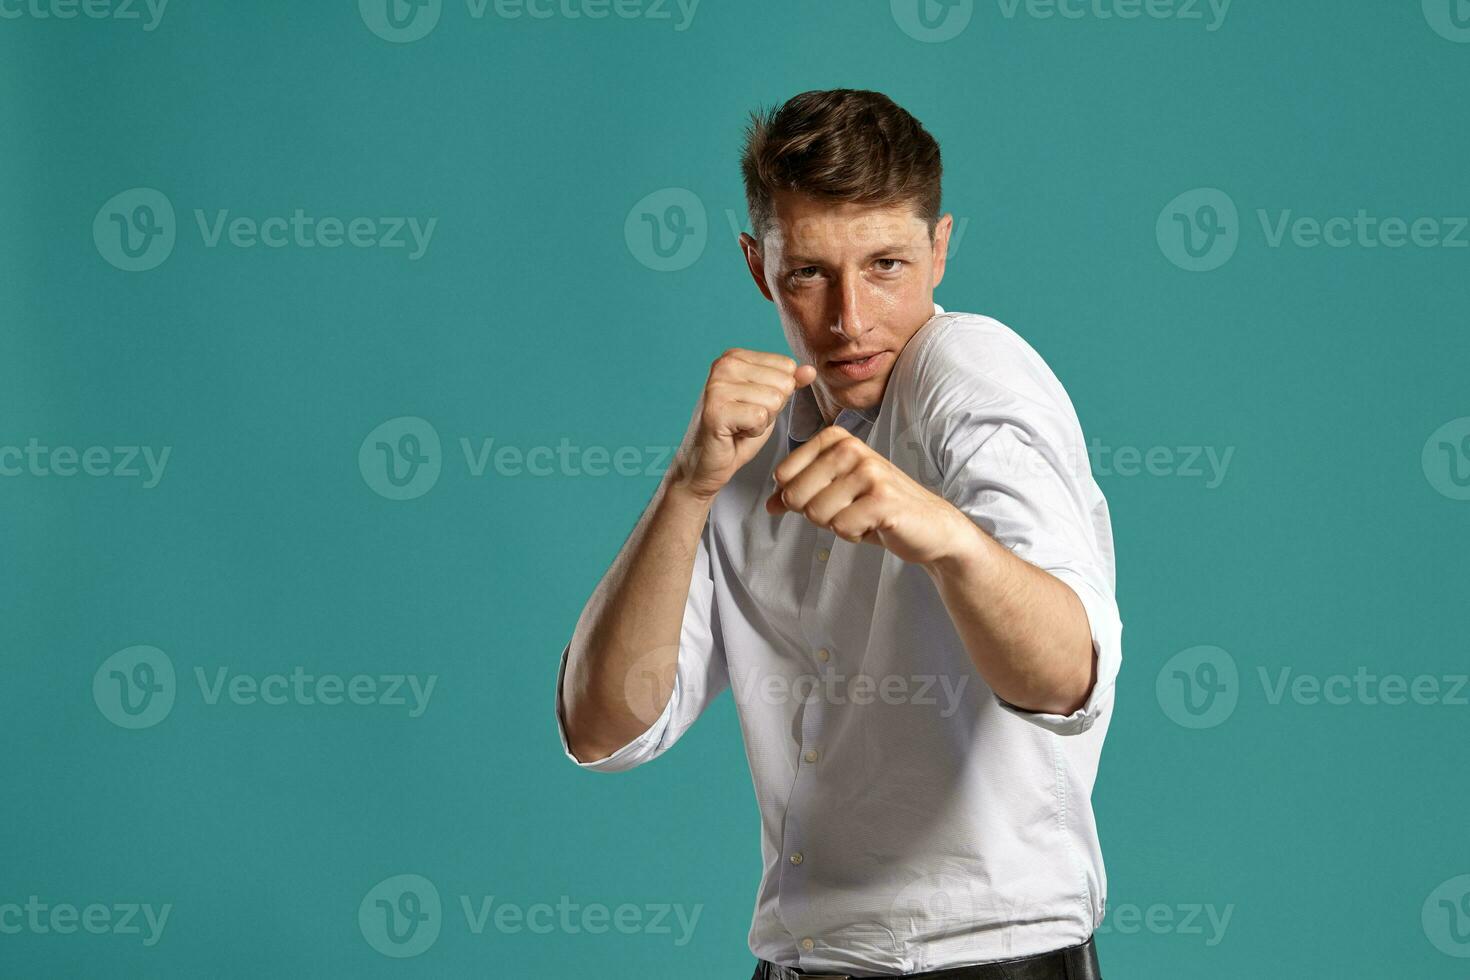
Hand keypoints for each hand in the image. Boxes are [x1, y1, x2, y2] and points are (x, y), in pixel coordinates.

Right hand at [671, 349, 816, 499]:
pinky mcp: (716, 410)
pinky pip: (760, 417)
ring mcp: (717, 386)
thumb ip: (789, 384)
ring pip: (774, 400)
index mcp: (735, 356)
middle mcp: (724, 365)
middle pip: (783, 382)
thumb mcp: (770, 403)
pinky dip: (754, 432)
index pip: (786, 366)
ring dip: (763, 421)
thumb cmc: (737, 432)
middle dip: (772, 408)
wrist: (707, 463)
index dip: (778, 393)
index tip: (753, 405)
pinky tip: (735, 433)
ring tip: (740, 426)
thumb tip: (810, 371)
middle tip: (746, 419)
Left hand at [765, 425, 970, 565]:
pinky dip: (854, 534)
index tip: (829, 496)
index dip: (798, 498)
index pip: (783, 476)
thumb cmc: (877, 506)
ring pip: (816, 513)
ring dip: (837, 525)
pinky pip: (841, 527)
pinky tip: (874, 524)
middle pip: (795, 495)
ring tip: (862, 515)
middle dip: (816, 514)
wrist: (929, 525)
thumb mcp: (834, 493)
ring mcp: (868, 471)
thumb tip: (769, 505)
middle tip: (848, 510)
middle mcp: (851, 448)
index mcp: (835, 439)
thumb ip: (799, 493)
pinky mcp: (882, 498)